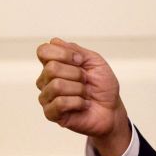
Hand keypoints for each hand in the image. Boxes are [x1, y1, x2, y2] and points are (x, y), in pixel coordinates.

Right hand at [35, 38, 131, 155]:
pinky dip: (78, 103)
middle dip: (76, 74)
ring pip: (57, 85)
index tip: (80, 61)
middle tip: (85, 81)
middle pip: (51, 68)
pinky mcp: (50, 114)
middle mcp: (46, 79)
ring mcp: (46, 97)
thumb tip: (54, 41)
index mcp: (53, 64)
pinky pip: (60, 103)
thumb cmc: (102, 86)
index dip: (64, 54)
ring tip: (84, 94)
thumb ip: (74, 49)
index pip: (43, 51)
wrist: (112, 109)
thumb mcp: (94, 61)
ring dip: (78, 89)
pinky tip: (82, 105)